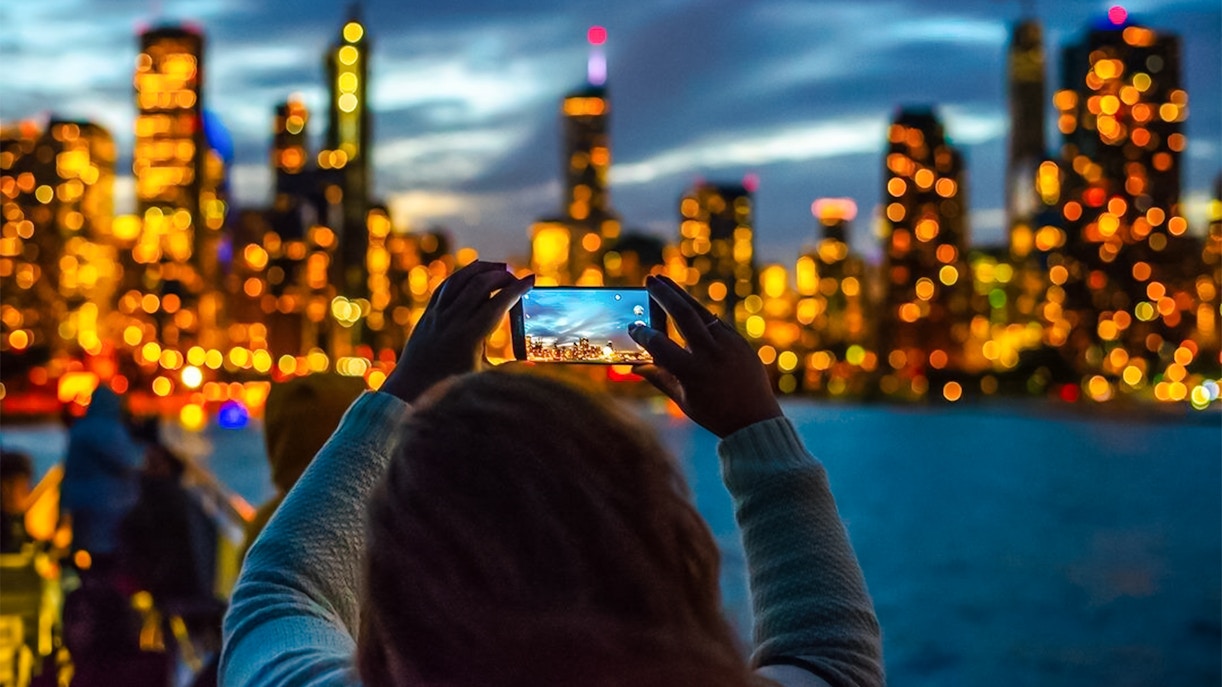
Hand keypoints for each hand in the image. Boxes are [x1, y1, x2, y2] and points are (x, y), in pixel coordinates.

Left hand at [381, 261, 532, 403]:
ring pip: (461, 279)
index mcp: (470, 336)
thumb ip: (508, 367)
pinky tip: (475, 272)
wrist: (413, 385)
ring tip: (501, 268)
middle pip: (481, 284)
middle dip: (502, 276)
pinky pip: (447, 285)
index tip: (531, 279)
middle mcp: (453, 320)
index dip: (518, 289)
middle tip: (517, 278)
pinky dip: (463, 274)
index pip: (499, 303)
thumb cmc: (452, 385)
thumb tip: (533, 365)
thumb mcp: (483, 376)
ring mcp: (438, 314)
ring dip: (483, 269)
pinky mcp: (429, 312)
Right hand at [629, 275, 782, 437]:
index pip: (660, 345)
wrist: (755, 420)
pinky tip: (685, 303)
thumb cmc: (715, 414)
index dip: (643, 335)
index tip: (633, 327)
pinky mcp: (740, 342)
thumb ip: (658, 378)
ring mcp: (729, 345)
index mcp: (692, 372)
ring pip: (701, 312)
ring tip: (663, 281)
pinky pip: (716, 321)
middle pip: (684, 315)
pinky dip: (698, 312)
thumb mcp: (683, 400)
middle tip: (649, 279)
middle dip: (664, 295)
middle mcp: (711, 354)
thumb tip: (634, 366)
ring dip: (681, 295)